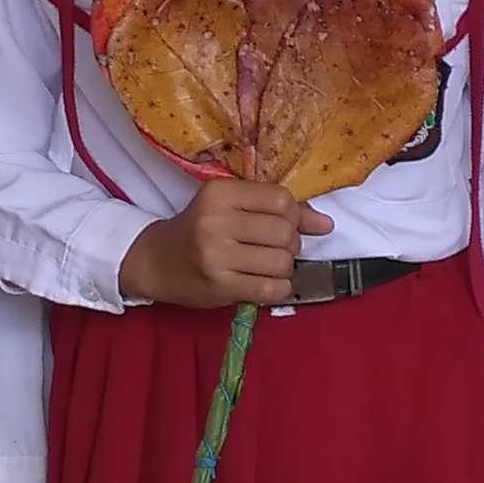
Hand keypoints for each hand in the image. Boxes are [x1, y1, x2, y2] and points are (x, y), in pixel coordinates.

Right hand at [119, 177, 326, 308]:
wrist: (156, 261)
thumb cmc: (200, 229)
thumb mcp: (231, 207)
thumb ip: (278, 210)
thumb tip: (326, 224)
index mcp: (219, 193)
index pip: (280, 199)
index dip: (294, 213)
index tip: (285, 222)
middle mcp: (216, 221)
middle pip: (284, 232)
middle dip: (291, 242)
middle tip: (276, 246)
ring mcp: (216, 256)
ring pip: (281, 262)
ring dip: (284, 266)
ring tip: (268, 264)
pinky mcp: (219, 286)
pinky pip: (271, 289)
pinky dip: (279, 287)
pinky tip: (266, 282)